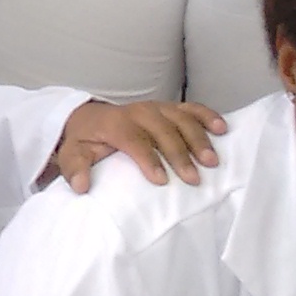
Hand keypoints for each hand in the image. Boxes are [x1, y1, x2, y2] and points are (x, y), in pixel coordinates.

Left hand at [46, 98, 227, 191]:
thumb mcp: (72, 154)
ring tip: (212, 161)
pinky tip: (223, 129)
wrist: (90, 117)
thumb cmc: (85, 141)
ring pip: (181, 119)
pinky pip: (192, 108)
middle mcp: (139, 112)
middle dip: (179, 154)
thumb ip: (75, 169)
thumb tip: (81, 187)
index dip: (148, 159)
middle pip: (163, 130)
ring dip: (198, 138)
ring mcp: (157, 108)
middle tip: (194, 179)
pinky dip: (208, 116)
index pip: (134, 139)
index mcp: (115, 123)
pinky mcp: (169, 108)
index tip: (161, 181)